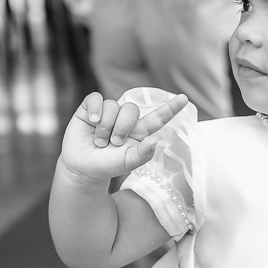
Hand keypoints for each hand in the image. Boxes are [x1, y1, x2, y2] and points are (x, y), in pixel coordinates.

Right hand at [58, 92, 189, 185]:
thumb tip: (156, 140)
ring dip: (105, 126)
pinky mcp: (90, 108)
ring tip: (99, 142)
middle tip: (114, 143)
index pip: (158, 116)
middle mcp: (125, 118)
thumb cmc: (108, 165)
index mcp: (140, 131)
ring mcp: (108, 112)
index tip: (184, 98)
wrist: (83, 168)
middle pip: (131, 109)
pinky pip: (95, 99)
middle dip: (122, 127)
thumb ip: (143, 153)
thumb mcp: (128, 163)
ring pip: (113, 106)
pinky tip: (91, 121)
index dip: (171, 107)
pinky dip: (95, 110)